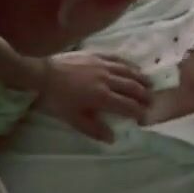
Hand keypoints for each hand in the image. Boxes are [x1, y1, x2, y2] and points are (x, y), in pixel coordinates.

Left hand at [34, 51, 151, 141]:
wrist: (41, 73)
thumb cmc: (56, 98)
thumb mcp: (72, 118)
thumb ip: (93, 129)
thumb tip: (112, 138)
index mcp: (102, 97)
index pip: (127, 105)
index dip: (139, 111)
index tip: (144, 117)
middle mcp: (107, 79)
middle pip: (132, 87)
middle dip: (144, 95)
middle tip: (152, 101)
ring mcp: (103, 65)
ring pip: (128, 71)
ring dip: (141, 79)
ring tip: (149, 84)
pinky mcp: (97, 55)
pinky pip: (118, 58)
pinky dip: (129, 64)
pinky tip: (134, 67)